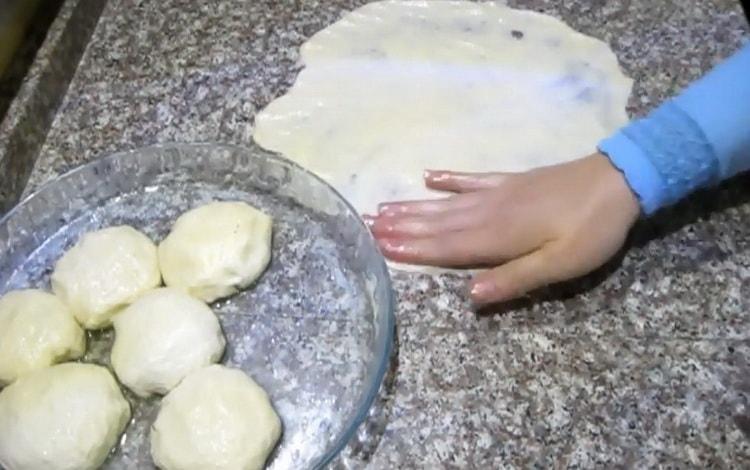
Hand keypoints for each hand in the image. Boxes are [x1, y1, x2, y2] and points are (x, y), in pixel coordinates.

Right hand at [364, 153, 639, 305]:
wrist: (617, 181)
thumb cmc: (590, 230)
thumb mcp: (559, 265)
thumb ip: (513, 280)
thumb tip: (468, 296)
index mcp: (497, 237)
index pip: (446, 246)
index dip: (412, 249)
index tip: (378, 248)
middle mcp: (488, 213)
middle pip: (437, 223)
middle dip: (401, 227)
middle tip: (365, 225)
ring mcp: (497, 193)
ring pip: (445, 203)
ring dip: (413, 207)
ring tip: (383, 207)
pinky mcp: (510, 181)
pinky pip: (471, 180)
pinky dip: (449, 179)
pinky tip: (429, 176)